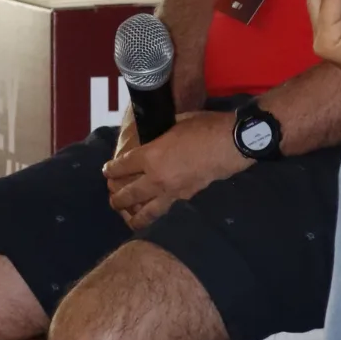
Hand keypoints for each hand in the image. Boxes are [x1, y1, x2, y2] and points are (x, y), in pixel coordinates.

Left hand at [104, 112, 246, 230]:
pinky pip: (164, 214)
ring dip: (131, 215)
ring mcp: (172, 193)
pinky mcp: (186, 200)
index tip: (107, 171)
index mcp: (151, 155)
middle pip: (126, 195)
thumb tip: (151, 135)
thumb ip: (159, 133)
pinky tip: (153, 217)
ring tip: (128, 215)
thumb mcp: (176, 122)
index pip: (121, 167)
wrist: (233, 144)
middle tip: (113, 197)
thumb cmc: (206, 127)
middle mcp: (157, 178)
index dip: (111, 170)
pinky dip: (154, 217)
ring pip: (144, 213)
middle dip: (116, 198)